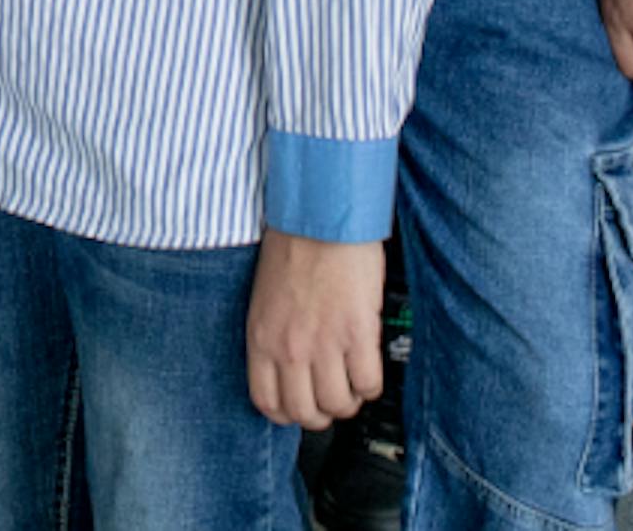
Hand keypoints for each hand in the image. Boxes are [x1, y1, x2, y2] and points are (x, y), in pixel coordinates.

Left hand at [242, 230, 386, 429]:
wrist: (322, 217)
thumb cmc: (294, 245)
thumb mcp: (264, 297)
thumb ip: (272, 334)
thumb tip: (288, 363)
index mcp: (261, 338)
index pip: (267, 402)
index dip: (287, 414)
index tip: (299, 407)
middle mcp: (289, 348)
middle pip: (305, 412)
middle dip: (321, 415)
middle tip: (330, 400)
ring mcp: (324, 344)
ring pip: (338, 404)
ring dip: (349, 401)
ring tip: (352, 386)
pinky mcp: (357, 333)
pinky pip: (368, 383)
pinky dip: (371, 386)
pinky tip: (369, 370)